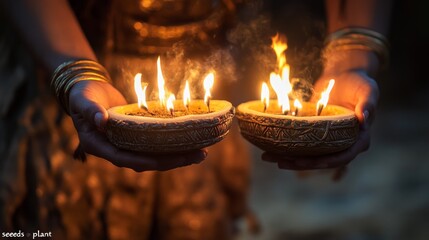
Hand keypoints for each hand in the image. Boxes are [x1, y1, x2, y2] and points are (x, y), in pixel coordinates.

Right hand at [68, 80, 206, 171]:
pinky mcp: (137, 139)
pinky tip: (191, 142)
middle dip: (172, 161)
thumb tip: (101, 121)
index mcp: (99, 146)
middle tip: (197, 156)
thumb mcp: (83, 100)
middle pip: (146, 161)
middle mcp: (114, 150)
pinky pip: (156, 146)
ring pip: (155, 156)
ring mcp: (127, 146)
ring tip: (202, 152)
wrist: (88, 91)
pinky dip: (172, 145)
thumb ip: (90, 110)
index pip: (123, 158)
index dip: (143, 160)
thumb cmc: (83, 95)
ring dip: (178, 156)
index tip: (163, 160)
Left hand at [262, 69, 378, 169]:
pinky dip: (288, 147)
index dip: (323, 162)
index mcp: (360, 139)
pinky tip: (270, 147)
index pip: (342, 157)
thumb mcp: (368, 90)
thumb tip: (364, 120)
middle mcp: (345, 144)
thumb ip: (368, 104)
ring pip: (310, 156)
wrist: (345, 75)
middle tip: (278, 162)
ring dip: (289, 158)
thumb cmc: (359, 82)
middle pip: (322, 161)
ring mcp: (330, 141)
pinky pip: (303, 145)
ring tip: (268, 157)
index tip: (303, 162)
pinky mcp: (318, 135)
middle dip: (300, 164)